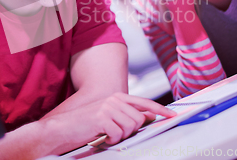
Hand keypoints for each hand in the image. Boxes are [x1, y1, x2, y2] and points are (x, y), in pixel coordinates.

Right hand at [42, 92, 175, 149]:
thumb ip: (128, 114)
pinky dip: (111, 140)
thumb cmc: (86, 124)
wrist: (63, 128)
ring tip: (107, 135)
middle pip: (139, 120)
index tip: (173, 115)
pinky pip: (119, 134)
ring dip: (120, 136)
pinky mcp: (102, 117)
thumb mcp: (109, 116)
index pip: (145, 102)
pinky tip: (102, 137)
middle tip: (115, 134)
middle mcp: (114, 99)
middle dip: (130, 131)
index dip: (161, 109)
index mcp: (118, 97)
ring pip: (131, 127)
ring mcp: (108, 107)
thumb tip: (148, 116)